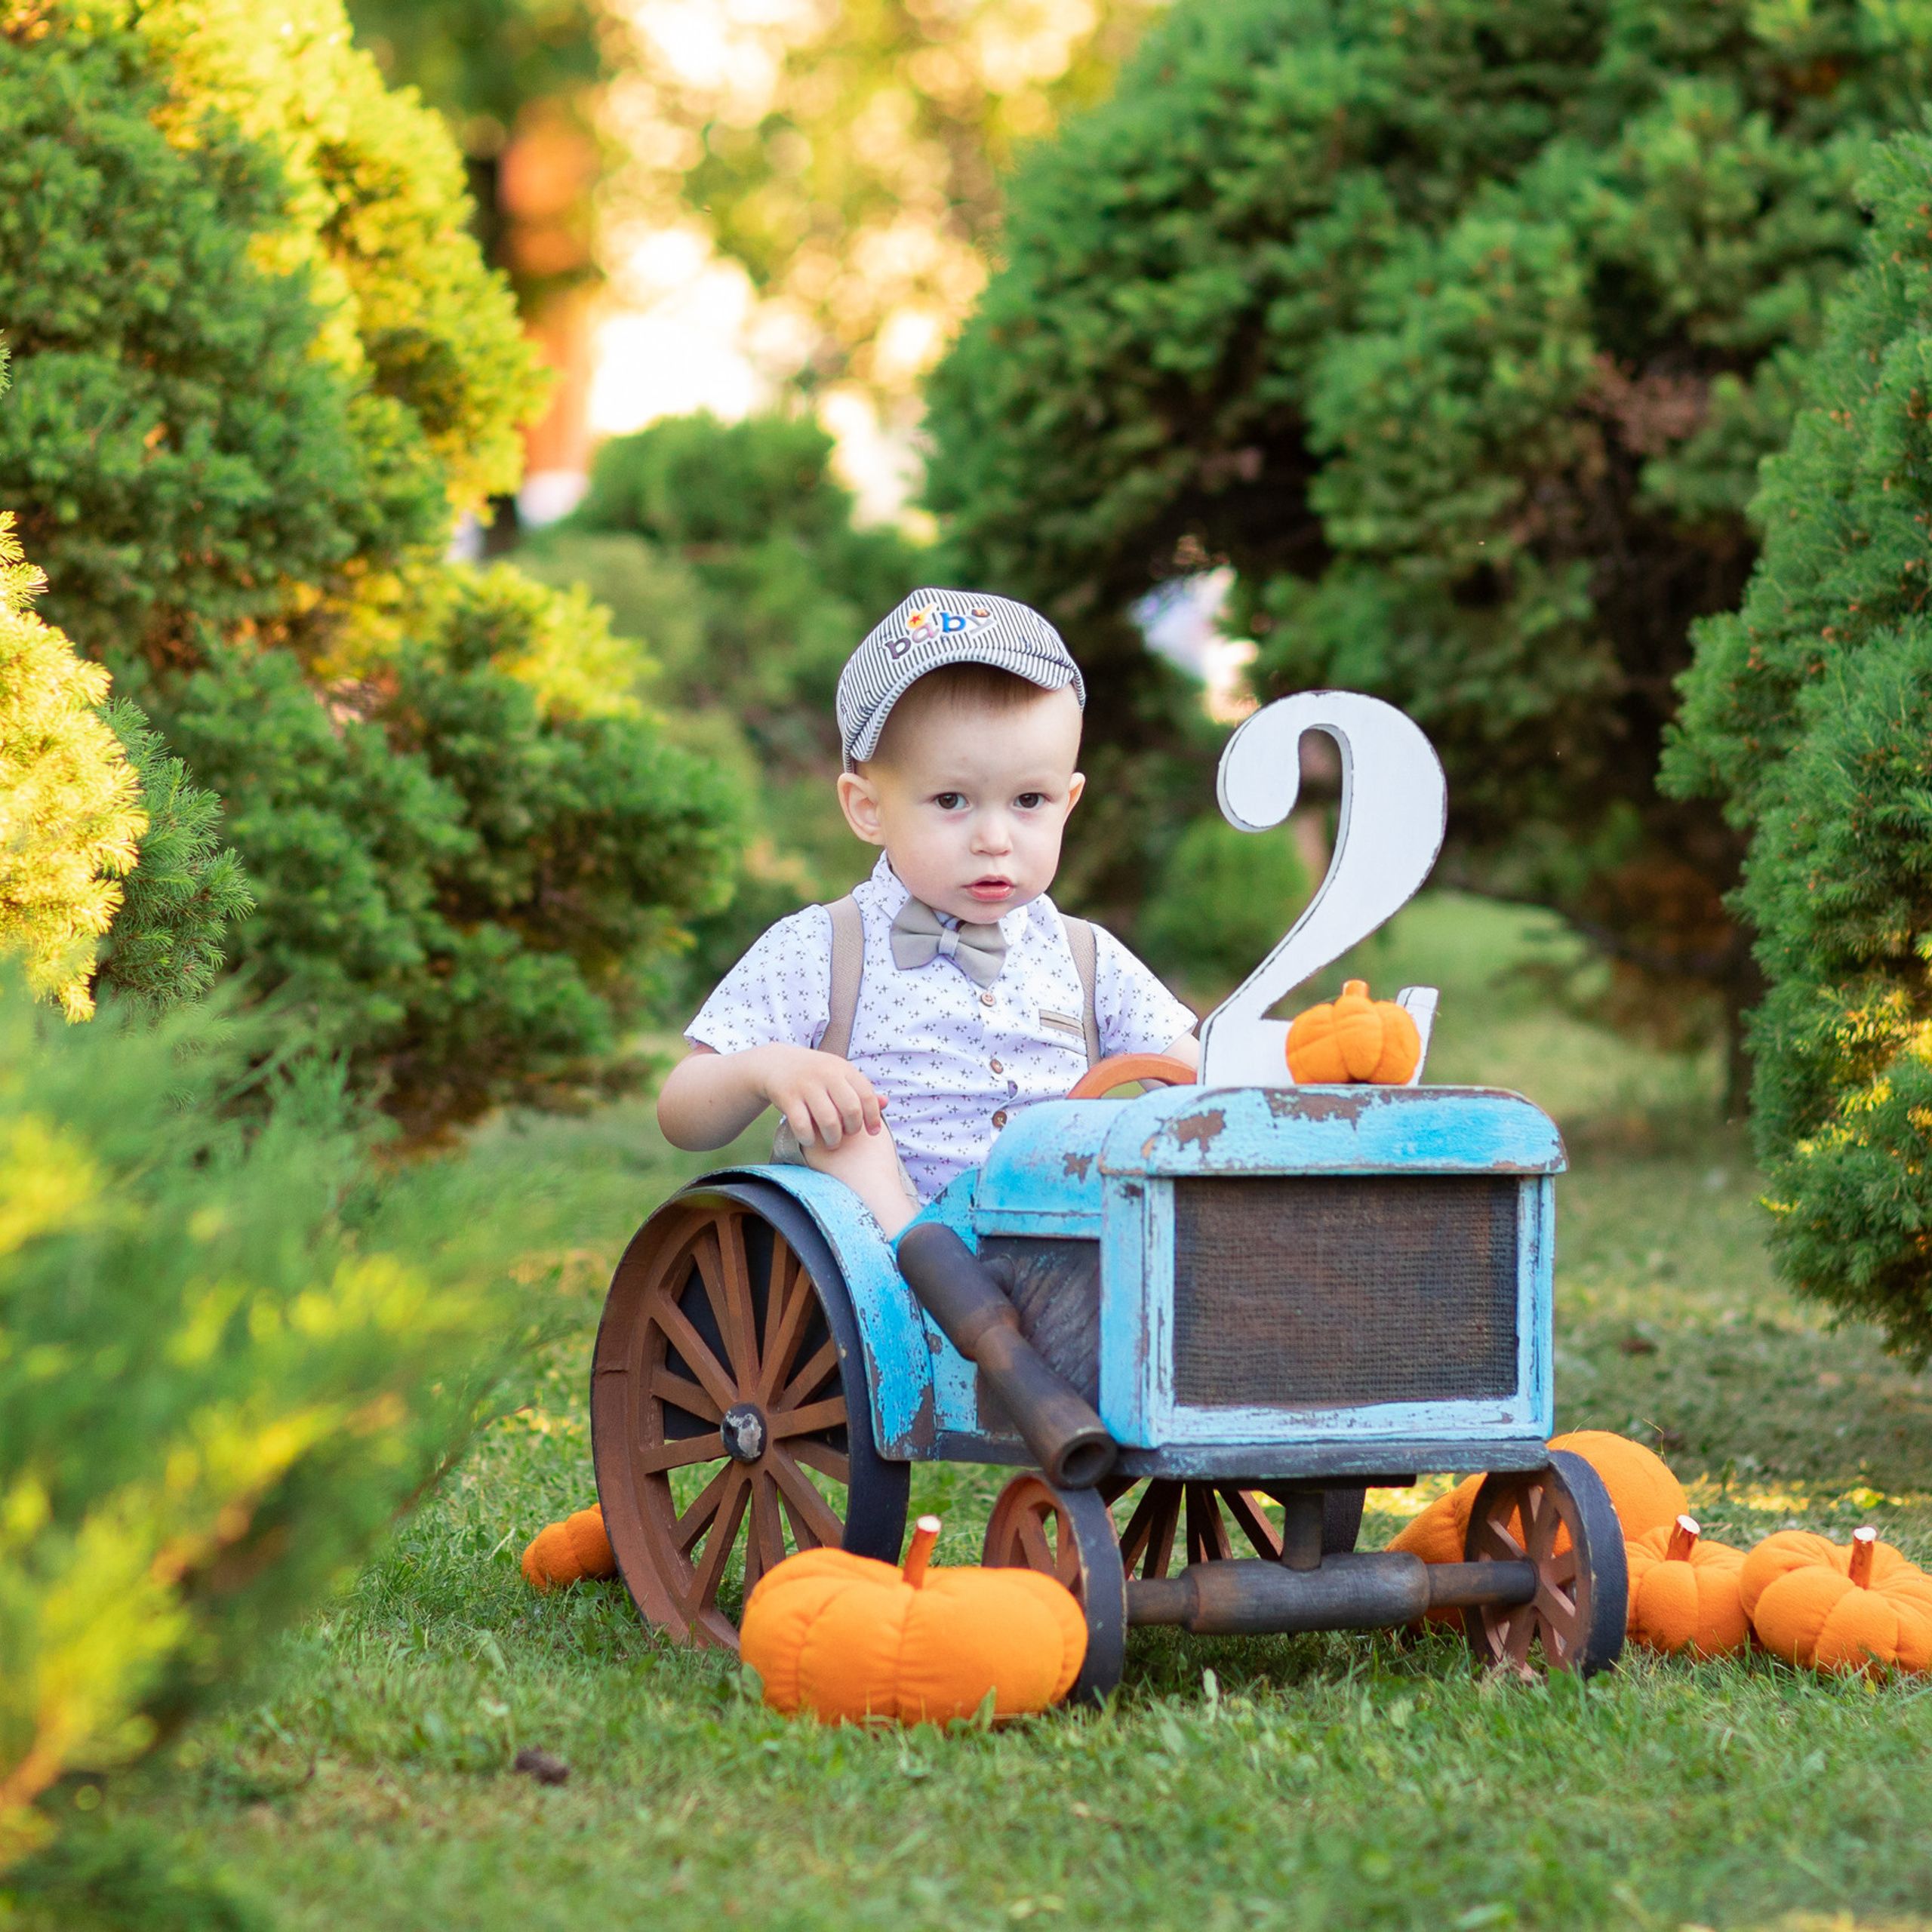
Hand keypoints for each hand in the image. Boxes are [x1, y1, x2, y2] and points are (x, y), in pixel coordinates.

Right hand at [756, 1046, 886, 1150]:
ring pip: (828, 1120)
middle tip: (847, 1135)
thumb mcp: (839, 1075)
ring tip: (832, 1143)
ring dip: (833, 1139)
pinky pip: (802, 1125)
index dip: (873, 1118)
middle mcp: (826, 1074)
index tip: (873, 1132)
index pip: (867, 1096)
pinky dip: (808, 1138)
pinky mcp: (787, 1096)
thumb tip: (885, 1104)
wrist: (776, 1063)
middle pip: (851, 1110)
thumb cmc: (815, 1075)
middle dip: (852, 1129)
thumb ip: (861, 1090)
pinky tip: (810, 1140)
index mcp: (843, 1069)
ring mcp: (806, 1085)